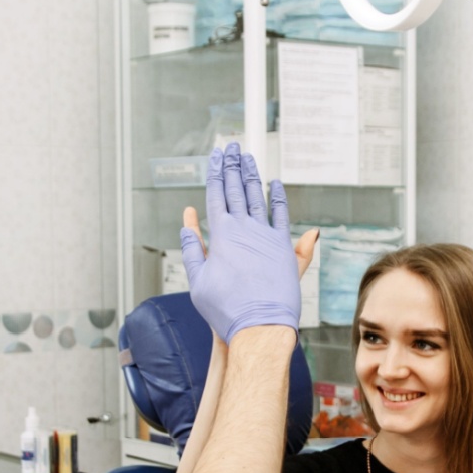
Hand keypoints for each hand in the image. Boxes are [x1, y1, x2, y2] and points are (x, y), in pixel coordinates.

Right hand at [179, 143, 302, 342]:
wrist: (259, 326)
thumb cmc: (226, 309)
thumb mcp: (198, 281)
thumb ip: (194, 249)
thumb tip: (188, 221)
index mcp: (220, 234)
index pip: (216, 194)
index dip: (216, 172)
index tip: (216, 156)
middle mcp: (244, 229)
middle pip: (236, 189)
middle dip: (233, 166)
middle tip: (232, 147)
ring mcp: (265, 236)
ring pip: (257, 196)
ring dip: (252, 175)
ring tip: (248, 157)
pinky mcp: (284, 247)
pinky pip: (280, 216)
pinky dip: (277, 198)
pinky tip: (274, 184)